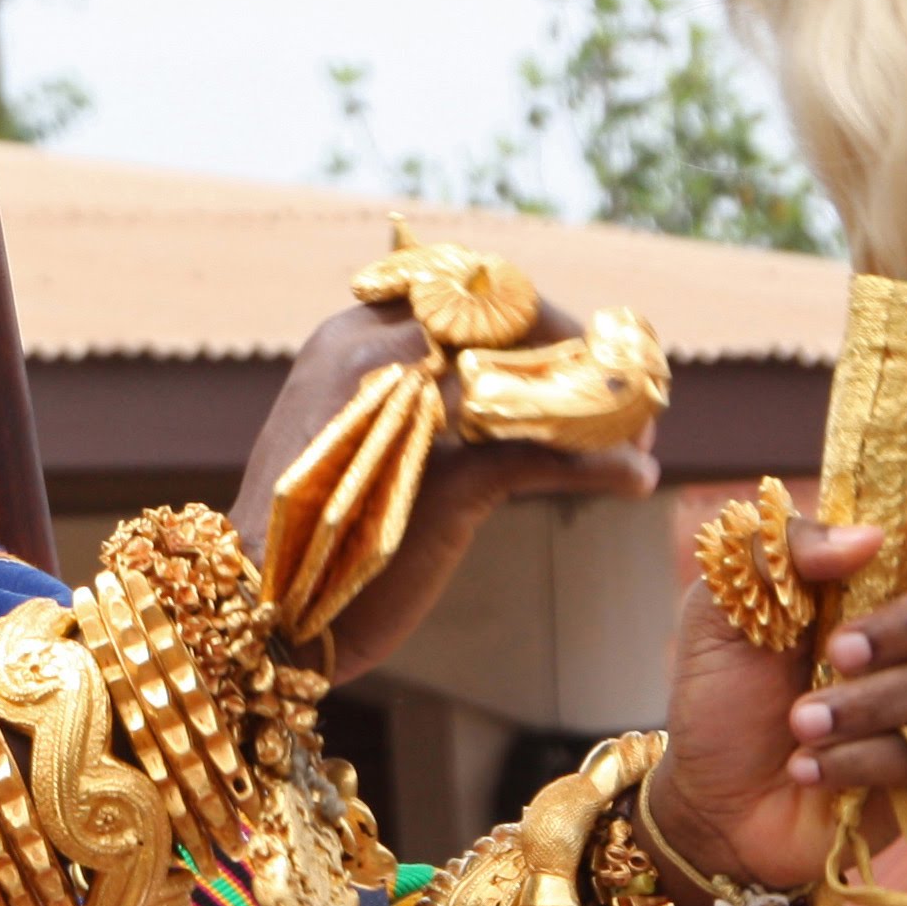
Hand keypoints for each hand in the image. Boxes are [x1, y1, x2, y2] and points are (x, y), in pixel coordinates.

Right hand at [230, 302, 659, 682]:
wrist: (263, 614)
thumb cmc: (309, 534)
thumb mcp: (362, 443)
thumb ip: (419, 401)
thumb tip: (507, 392)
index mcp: (350, 336)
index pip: (471, 291)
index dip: (540, 314)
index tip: (582, 348)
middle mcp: (376, 354)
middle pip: (515, 322)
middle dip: (582, 352)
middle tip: (633, 387)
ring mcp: (409, 411)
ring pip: (536, 380)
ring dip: (604, 405)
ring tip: (643, 431)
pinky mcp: (443, 482)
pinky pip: (543, 457)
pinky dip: (600, 468)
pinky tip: (637, 479)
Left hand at [649, 473, 906, 894]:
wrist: (711, 799)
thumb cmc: (721, 696)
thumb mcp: (719, 611)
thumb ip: (773, 553)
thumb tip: (865, 538)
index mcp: (876, 571)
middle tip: (836, 653)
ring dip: (869, 702)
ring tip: (800, 724)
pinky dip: (863, 757)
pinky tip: (809, 766)